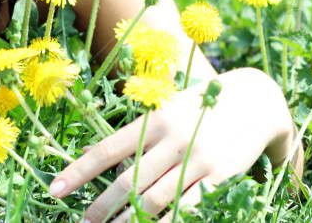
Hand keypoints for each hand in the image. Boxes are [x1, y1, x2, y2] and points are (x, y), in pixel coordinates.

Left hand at [49, 68, 293, 221]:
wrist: (256, 101)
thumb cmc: (200, 105)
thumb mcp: (165, 108)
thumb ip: (133, 134)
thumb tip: (93, 156)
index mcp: (153, 119)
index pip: (107, 150)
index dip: (78, 172)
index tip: (55, 190)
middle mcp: (172, 139)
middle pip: (127, 182)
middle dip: (100, 207)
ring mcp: (197, 160)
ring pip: (154, 201)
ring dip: (128, 222)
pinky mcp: (220, 177)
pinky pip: (188, 208)